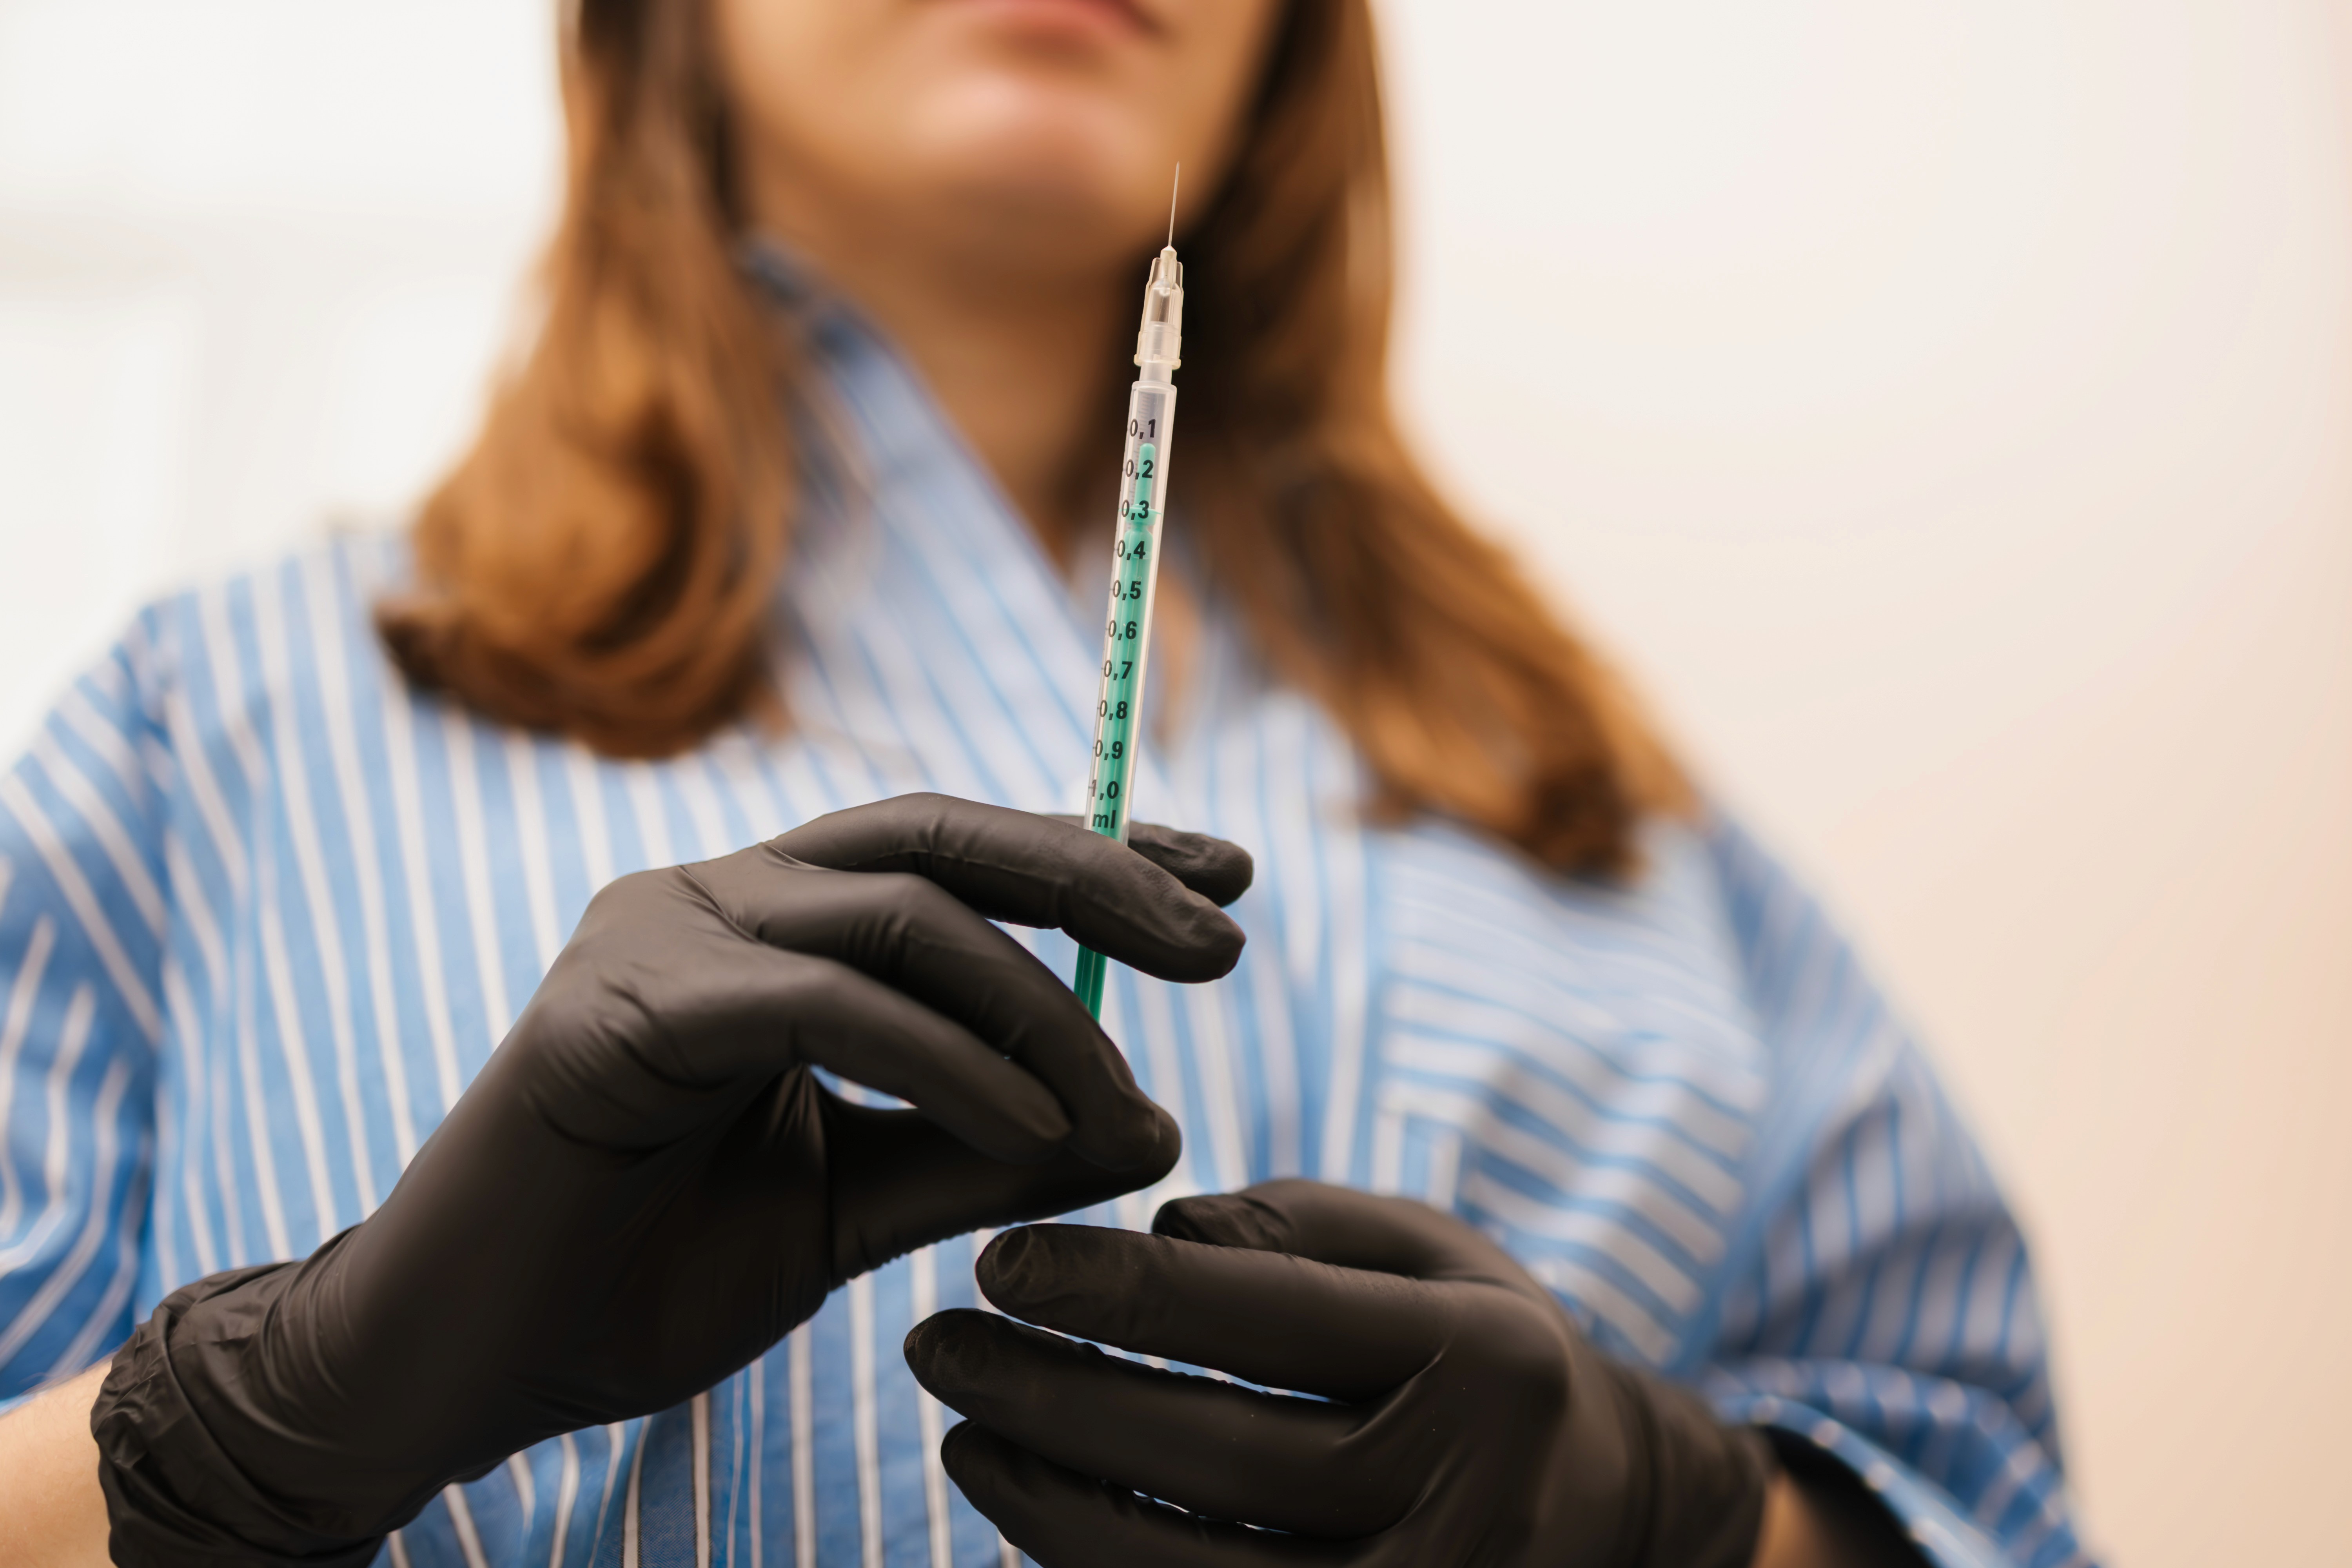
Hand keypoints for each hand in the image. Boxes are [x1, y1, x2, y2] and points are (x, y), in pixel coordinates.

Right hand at [90, 795, 1250, 1567]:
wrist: (475, 1363)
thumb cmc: (652, 1276)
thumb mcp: (860, 1208)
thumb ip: (990, 1157)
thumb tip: (1154, 1126)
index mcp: (768, 925)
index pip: (955, 855)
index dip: (1093, 854)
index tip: (1222, 882)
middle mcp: (711, 895)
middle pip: (941, 841)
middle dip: (1098, 878)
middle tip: (1226, 940)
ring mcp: (656, 933)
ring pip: (897, 914)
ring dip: (1035, 1007)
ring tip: (1120, 1103)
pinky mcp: (614, 1005)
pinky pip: (822, 1002)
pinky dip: (946, 1060)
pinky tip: (1036, 1133)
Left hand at [905, 1179, 1775, 1567]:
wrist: (1602, 1505)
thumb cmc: (1480, 1347)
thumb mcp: (1424, 1250)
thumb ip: (1295, 1222)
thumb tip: (1155, 1228)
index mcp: (1480, 1360)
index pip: (1263, 1316)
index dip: (1117, 1286)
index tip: (1002, 1258)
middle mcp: (1461, 1495)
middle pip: (1216, 1453)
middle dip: (1056, 1398)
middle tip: (938, 1346)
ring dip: (1054, 1505)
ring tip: (964, 1437)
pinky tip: (1032, 1515)